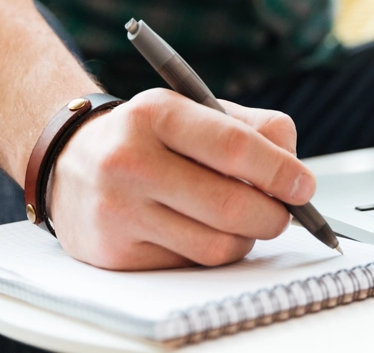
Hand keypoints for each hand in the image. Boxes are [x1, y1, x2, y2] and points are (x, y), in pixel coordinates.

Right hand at [47, 89, 314, 269]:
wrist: (69, 161)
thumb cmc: (147, 135)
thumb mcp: (193, 109)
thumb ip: (251, 127)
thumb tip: (294, 164)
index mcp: (155, 113)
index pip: (233, 147)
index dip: (279, 171)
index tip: (303, 186)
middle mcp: (129, 160)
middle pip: (230, 205)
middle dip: (273, 215)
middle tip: (284, 212)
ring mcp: (118, 210)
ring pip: (215, 245)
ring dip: (245, 238)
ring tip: (242, 220)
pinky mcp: (114, 252)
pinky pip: (189, 264)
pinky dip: (210, 251)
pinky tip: (201, 230)